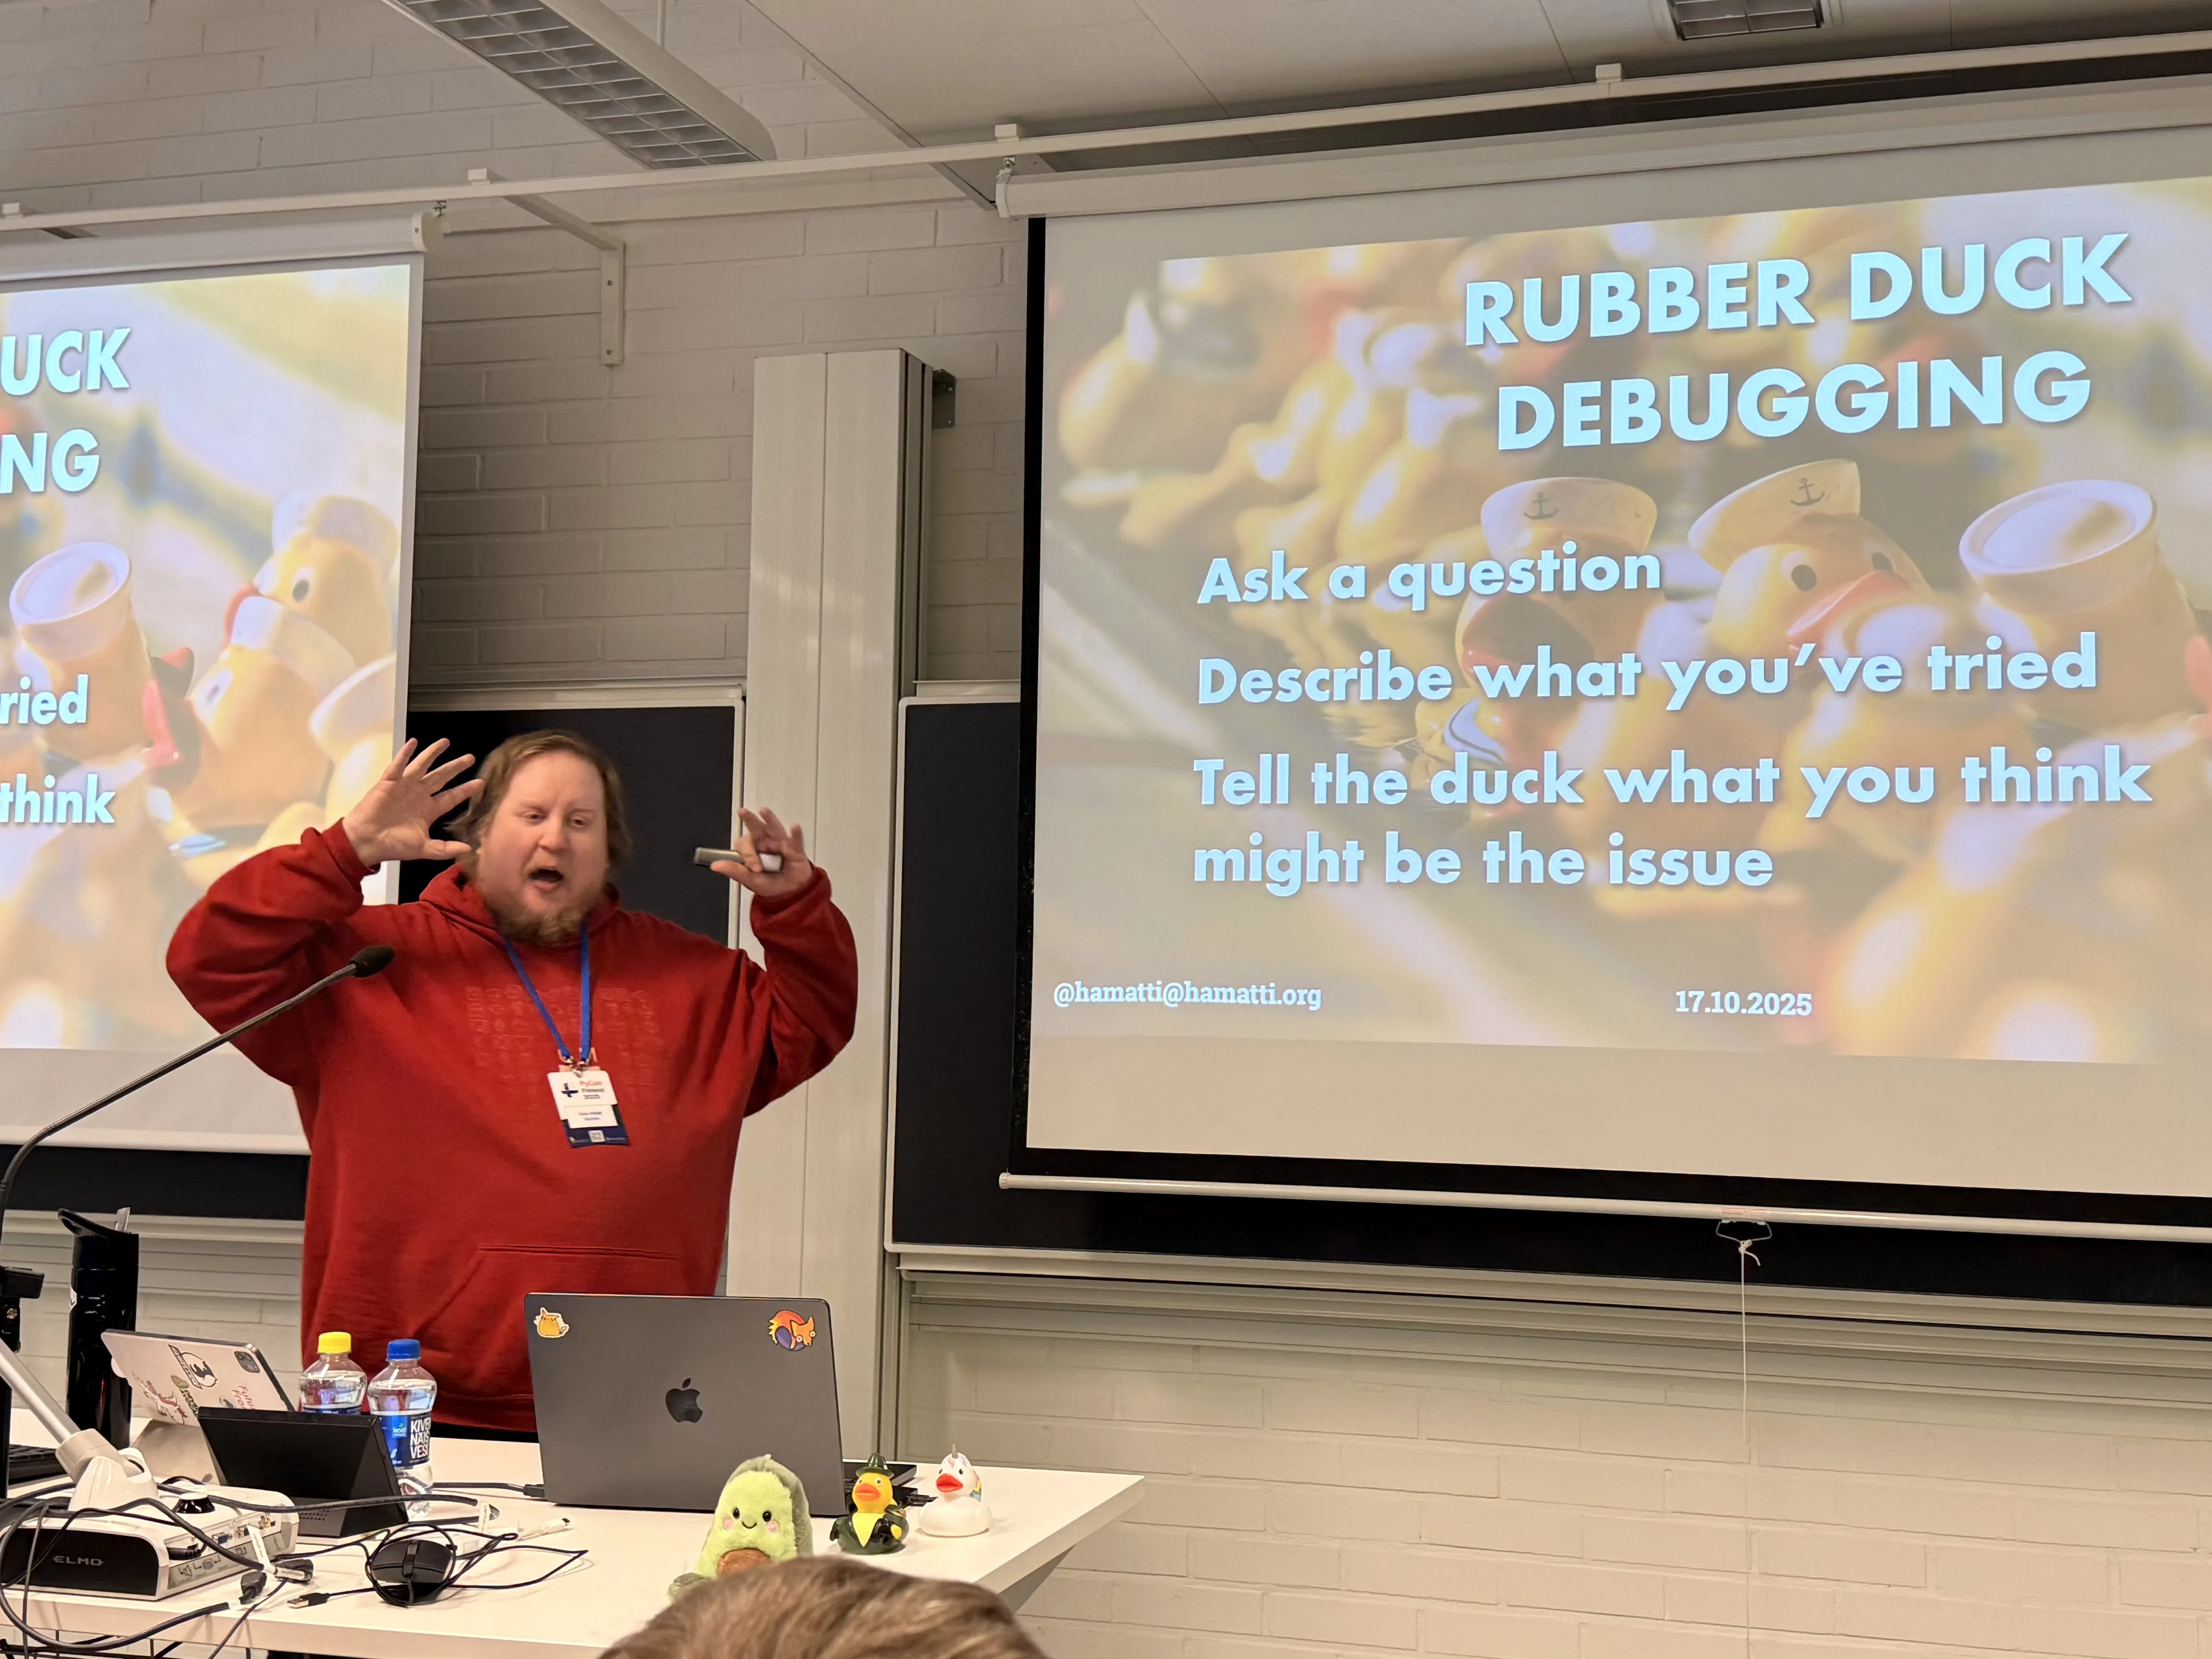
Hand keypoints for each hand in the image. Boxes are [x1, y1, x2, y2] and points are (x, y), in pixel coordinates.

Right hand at [341, 738, 483, 865]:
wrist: (366, 841)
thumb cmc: (393, 845)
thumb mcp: (424, 848)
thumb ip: (446, 848)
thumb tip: (470, 850)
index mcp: (428, 810)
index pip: (451, 797)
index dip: (465, 790)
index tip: (480, 783)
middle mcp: (418, 795)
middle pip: (441, 777)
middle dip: (455, 767)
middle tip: (470, 757)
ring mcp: (404, 787)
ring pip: (422, 766)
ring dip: (432, 753)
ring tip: (445, 742)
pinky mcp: (388, 782)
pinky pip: (398, 765)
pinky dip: (405, 754)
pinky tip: (413, 743)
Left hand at [712, 808, 814, 899]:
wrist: (791, 892)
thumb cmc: (770, 883)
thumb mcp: (750, 880)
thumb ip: (735, 871)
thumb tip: (715, 865)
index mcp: (752, 849)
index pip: (745, 846)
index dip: (749, 855)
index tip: (756, 868)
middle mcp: (765, 842)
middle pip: (756, 828)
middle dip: (749, 819)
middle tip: (742, 812)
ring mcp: (780, 843)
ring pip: (774, 828)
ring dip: (769, 819)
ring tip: (764, 811)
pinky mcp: (795, 848)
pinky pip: (795, 840)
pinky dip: (795, 834)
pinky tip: (794, 827)